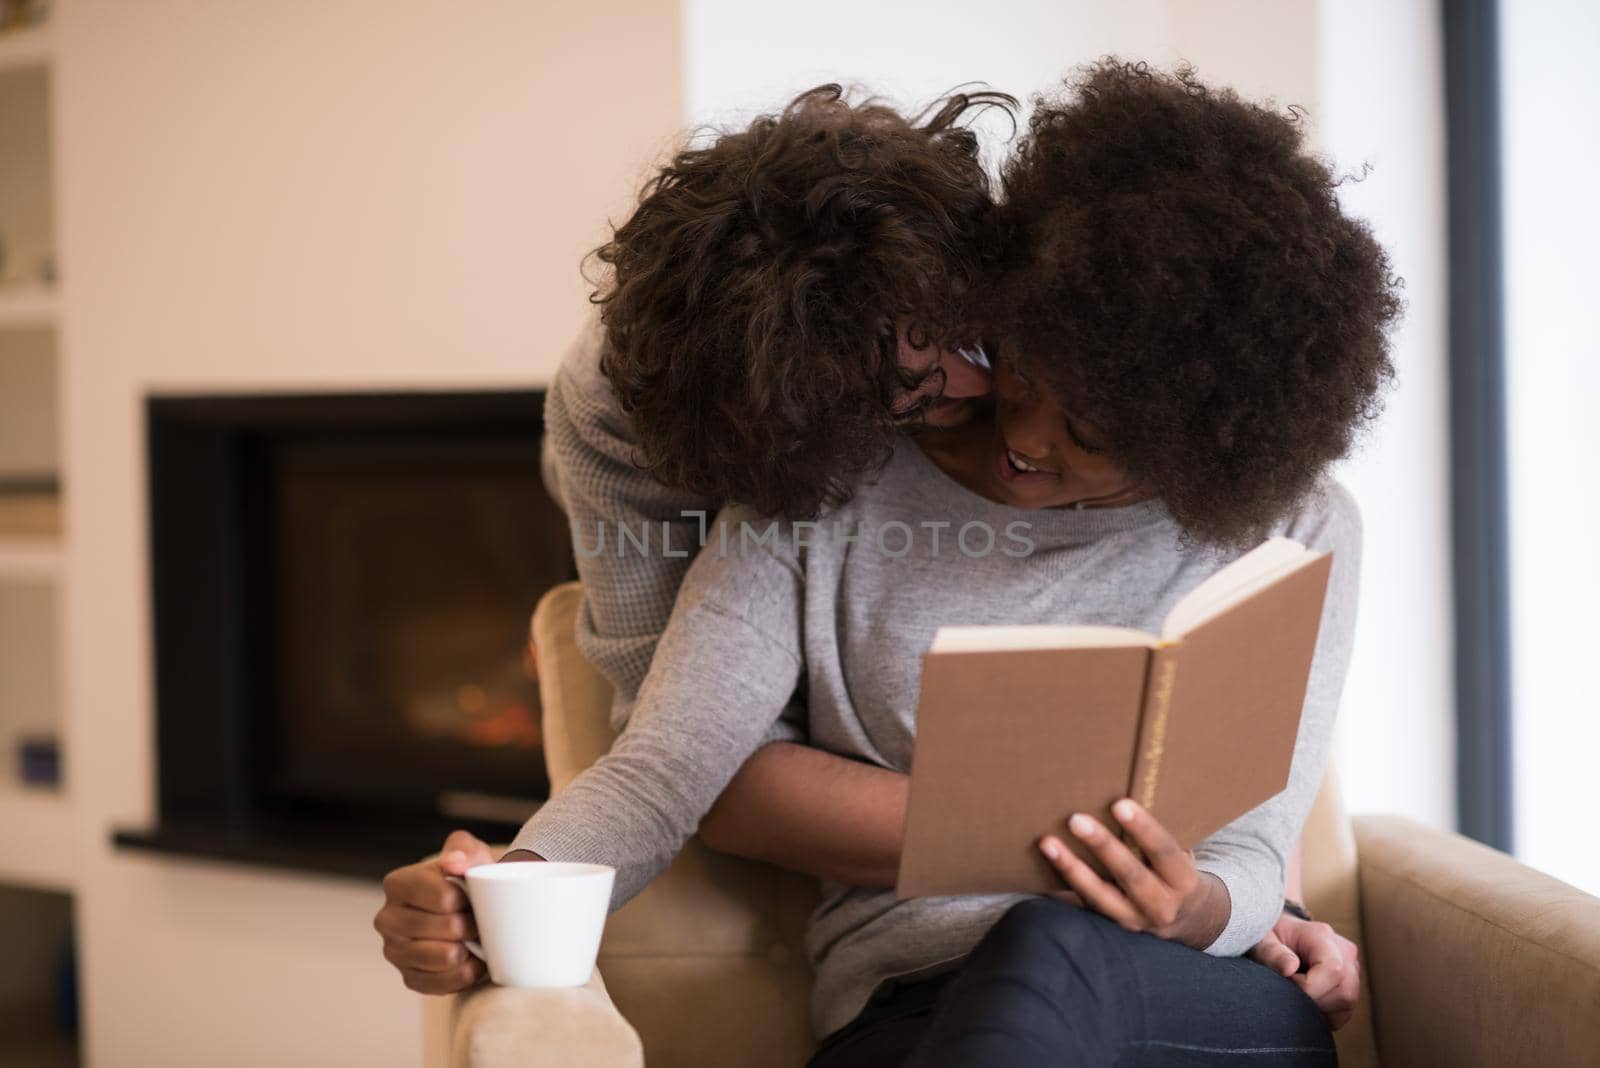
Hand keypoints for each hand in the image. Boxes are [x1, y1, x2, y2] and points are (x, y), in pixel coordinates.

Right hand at [373, 830, 492, 993]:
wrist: (466, 909)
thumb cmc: (466, 879)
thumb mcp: (468, 854)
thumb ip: (463, 849)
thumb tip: (455, 862)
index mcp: (397, 883)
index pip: (441, 896)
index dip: (465, 900)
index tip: (472, 899)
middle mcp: (388, 918)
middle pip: (444, 928)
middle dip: (470, 926)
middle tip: (480, 922)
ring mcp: (395, 951)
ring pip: (442, 957)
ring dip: (467, 950)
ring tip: (477, 941)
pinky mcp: (408, 977)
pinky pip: (439, 984)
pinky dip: (462, 975)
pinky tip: (472, 963)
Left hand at [1039, 798, 1228, 949]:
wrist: (1187, 920)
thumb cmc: (1176, 872)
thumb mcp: (1179, 858)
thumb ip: (1157, 839)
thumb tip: (1119, 800)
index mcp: (1183, 882)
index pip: (1165, 852)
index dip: (1143, 828)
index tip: (1120, 804)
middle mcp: (1160, 906)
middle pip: (1130, 875)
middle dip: (1102, 846)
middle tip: (1076, 819)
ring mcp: (1133, 920)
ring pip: (1099, 895)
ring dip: (1071, 868)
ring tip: (1048, 843)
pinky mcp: (1111, 926)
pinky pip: (1082, 908)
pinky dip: (1061, 890)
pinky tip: (1037, 873)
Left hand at [1250, 912, 1359, 1029]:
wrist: (1277, 936)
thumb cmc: (1268, 937)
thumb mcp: (1262, 941)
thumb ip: (1273, 953)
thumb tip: (1289, 968)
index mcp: (1321, 936)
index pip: (1333, 969)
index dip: (1309, 987)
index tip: (1287, 983)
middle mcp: (1343, 951)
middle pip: (1344, 992)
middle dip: (1314, 1001)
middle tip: (1289, 991)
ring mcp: (1351, 968)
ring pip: (1347, 1004)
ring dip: (1319, 1009)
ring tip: (1296, 994)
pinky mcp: (1350, 983)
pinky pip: (1344, 1011)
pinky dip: (1324, 1014)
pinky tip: (1306, 1001)